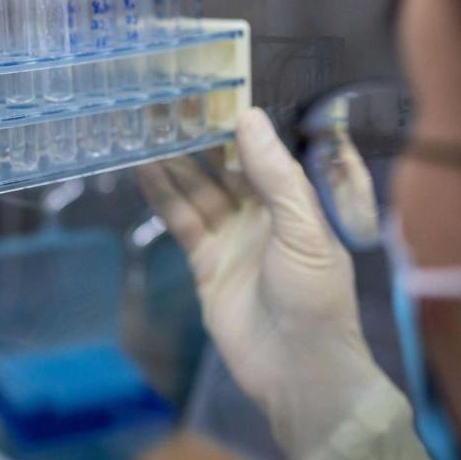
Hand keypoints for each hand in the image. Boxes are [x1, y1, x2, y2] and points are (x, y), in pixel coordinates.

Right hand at [137, 108, 384, 459]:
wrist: (297, 369)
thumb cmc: (315, 295)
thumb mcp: (304, 228)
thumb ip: (275, 174)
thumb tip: (248, 116)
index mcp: (297, 202)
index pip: (263, 152)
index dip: (238, 124)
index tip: (211, 90)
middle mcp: (263, 213)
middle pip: (225, 167)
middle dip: (199, 138)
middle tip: (168, 104)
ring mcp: (232, 237)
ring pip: (198, 190)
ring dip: (175, 162)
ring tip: (147, 129)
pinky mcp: (205, 262)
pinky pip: (182, 221)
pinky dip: (164, 196)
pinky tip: (145, 169)